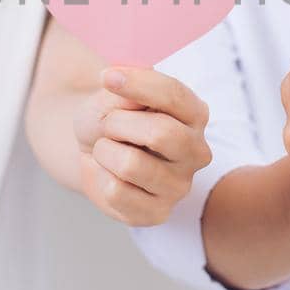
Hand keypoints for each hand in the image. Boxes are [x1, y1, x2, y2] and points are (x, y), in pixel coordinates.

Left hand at [73, 67, 211, 225]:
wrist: (92, 148)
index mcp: (195, 114)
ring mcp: (180, 185)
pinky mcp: (157, 212)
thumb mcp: (114, 94)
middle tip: (107, 124)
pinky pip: (117, 193)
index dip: (138, 83)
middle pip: (162, 133)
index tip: (106, 77)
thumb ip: (125, 90)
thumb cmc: (111, 116)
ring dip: (106, 151)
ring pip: (132, 164)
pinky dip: (101, 178)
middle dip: (119, 124)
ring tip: (107, 149)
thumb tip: (124, 84)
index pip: (174, 95)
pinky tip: (109, 174)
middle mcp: (197, 151)